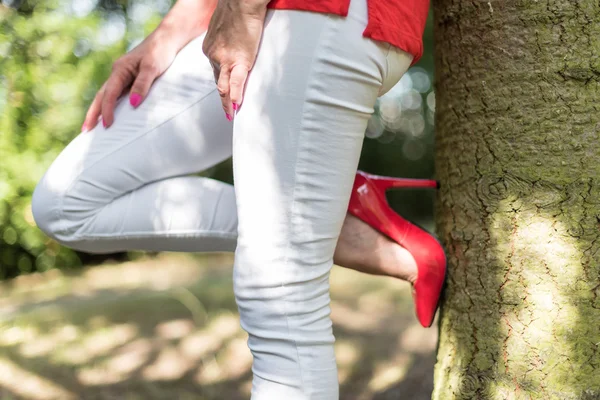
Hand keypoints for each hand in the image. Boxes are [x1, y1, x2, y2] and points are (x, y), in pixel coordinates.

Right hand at [82, 30, 178, 130]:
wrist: (168, 39)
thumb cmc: (161, 52)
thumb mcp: (152, 68)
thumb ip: (142, 85)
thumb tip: (133, 103)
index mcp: (120, 69)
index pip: (110, 94)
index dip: (107, 111)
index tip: (107, 126)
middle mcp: (118, 72)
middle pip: (102, 95)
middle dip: (93, 113)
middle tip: (86, 130)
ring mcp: (123, 75)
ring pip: (107, 95)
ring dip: (99, 110)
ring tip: (93, 126)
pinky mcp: (130, 78)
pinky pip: (117, 94)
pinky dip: (110, 104)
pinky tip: (110, 113)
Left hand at [202, 0, 267, 119]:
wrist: (242, 1)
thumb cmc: (237, 9)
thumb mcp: (224, 27)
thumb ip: (225, 39)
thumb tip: (233, 43)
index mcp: (209, 47)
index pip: (215, 71)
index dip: (220, 85)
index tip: (223, 96)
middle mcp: (213, 55)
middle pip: (218, 81)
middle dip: (222, 98)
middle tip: (227, 112)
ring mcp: (224, 59)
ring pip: (223, 86)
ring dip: (226, 103)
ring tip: (230, 115)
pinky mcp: (238, 60)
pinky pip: (235, 83)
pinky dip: (235, 96)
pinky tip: (237, 106)